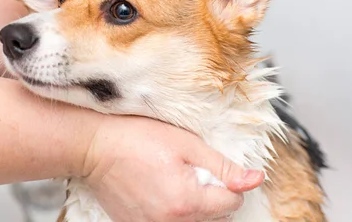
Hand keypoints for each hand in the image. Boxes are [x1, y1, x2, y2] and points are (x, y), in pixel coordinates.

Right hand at [83, 115, 263, 221]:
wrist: (95, 147)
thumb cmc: (137, 138)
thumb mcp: (187, 144)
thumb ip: (224, 166)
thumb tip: (256, 179)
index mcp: (187, 201)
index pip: (233, 203)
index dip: (228, 181)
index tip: (210, 166)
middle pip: (216, 218)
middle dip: (213, 195)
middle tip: (190, 170)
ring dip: (195, 205)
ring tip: (175, 180)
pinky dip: (174, 212)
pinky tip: (161, 190)